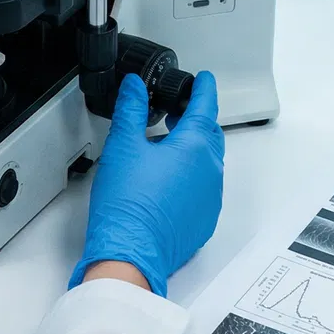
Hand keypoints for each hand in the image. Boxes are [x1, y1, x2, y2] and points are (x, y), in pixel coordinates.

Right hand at [69, 72, 224, 297]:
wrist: (130, 253)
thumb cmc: (127, 204)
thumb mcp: (123, 146)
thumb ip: (131, 109)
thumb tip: (134, 86)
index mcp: (194, 147)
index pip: (206, 106)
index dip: (204, 89)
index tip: (204, 80)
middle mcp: (210, 171)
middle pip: (208, 134)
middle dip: (196, 120)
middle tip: (179, 113)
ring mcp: (210, 198)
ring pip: (207, 163)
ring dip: (192, 151)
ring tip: (166, 148)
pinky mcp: (204, 220)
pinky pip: (204, 190)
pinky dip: (191, 179)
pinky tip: (167, 183)